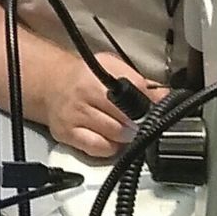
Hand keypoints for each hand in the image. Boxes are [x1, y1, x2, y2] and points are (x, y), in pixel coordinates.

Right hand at [40, 52, 165, 158]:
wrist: (51, 85)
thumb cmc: (84, 77)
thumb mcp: (112, 67)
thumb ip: (139, 82)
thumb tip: (165, 96)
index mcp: (97, 76)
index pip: (133, 92)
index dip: (150, 103)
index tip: (157, 110)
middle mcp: (84, 96)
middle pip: (126, 117)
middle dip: (139, 122)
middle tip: (141, 121)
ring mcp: (75, 116)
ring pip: (114, 135)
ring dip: (126, 136)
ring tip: (126, 128)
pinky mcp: (67, 134)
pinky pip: (98, 148)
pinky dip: (110, 148)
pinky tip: (112, 140)